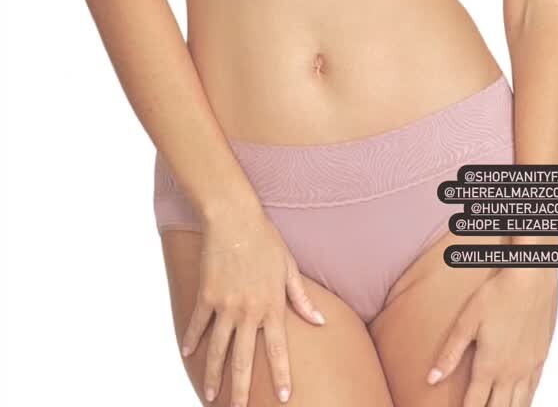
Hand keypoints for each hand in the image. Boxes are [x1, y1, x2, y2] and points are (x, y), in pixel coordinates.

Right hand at [180, 205, 326, 405]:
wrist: (234, 218)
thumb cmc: (265, 239)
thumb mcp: (289, 267)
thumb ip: (301, 298)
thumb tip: (320, 321)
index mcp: (272, 305)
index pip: (279, 349)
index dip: (281, 375)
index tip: (284, 398)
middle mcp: (248, 310)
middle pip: (244, 359)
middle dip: (241, 390)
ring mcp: (225, 305)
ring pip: (217, 349)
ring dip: (213, 375)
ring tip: (210, 396)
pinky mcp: (206, 295)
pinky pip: (198, 324)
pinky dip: (192, 340)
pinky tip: (188, 353)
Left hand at [426, 268, 557, 405]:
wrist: (531, 279)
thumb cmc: (497, 295)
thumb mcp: (467, 321)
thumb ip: (450, 353)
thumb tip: (431, 379)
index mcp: (489, 365)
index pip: (475, 403)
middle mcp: (510, 373)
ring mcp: (528, 368)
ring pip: (519, 406)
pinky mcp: (540, 359)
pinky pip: (533, 391)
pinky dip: (524, 403)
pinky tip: (519, 404)